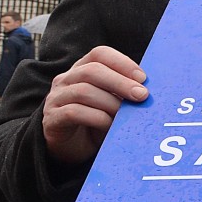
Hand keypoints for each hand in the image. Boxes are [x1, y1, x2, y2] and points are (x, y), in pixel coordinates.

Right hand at [41, 46, 147, 164]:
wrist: (71, 148)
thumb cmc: (96, 121)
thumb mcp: (113, 102)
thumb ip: (125, 92)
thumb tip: (149, 89)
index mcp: (82, 69)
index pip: (100, 54)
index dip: (122, 62)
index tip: (143, 78)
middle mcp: (65, 80)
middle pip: (92, 70)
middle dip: (121, 82)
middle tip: (142, 95)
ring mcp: (56, 98)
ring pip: (83, 91)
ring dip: (110, 102)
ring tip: (126, 114)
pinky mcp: (52, 118)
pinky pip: (74, 112)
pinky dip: (97, 118)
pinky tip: (109, 126)